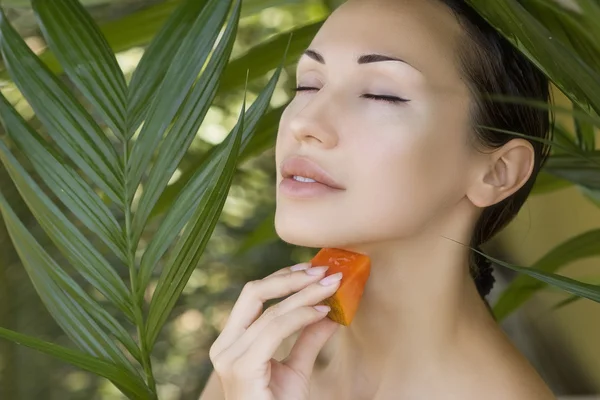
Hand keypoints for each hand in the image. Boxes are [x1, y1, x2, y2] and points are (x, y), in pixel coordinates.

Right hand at [208, 263, 341, 399]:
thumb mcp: (296, 369)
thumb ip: (308, 339)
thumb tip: (332, 312)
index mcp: (232, 342)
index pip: (253, 296)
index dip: (283, 277)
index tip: (313, 268)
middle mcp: (225, 346)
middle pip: (254, 293)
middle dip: (291, 277)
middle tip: (325, 270)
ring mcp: (229, 356)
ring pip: (269, 311)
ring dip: (305, 294)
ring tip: (333, 288)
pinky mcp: (241, 368)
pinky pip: (274, 330)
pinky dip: (300, 316)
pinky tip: (322, 311)